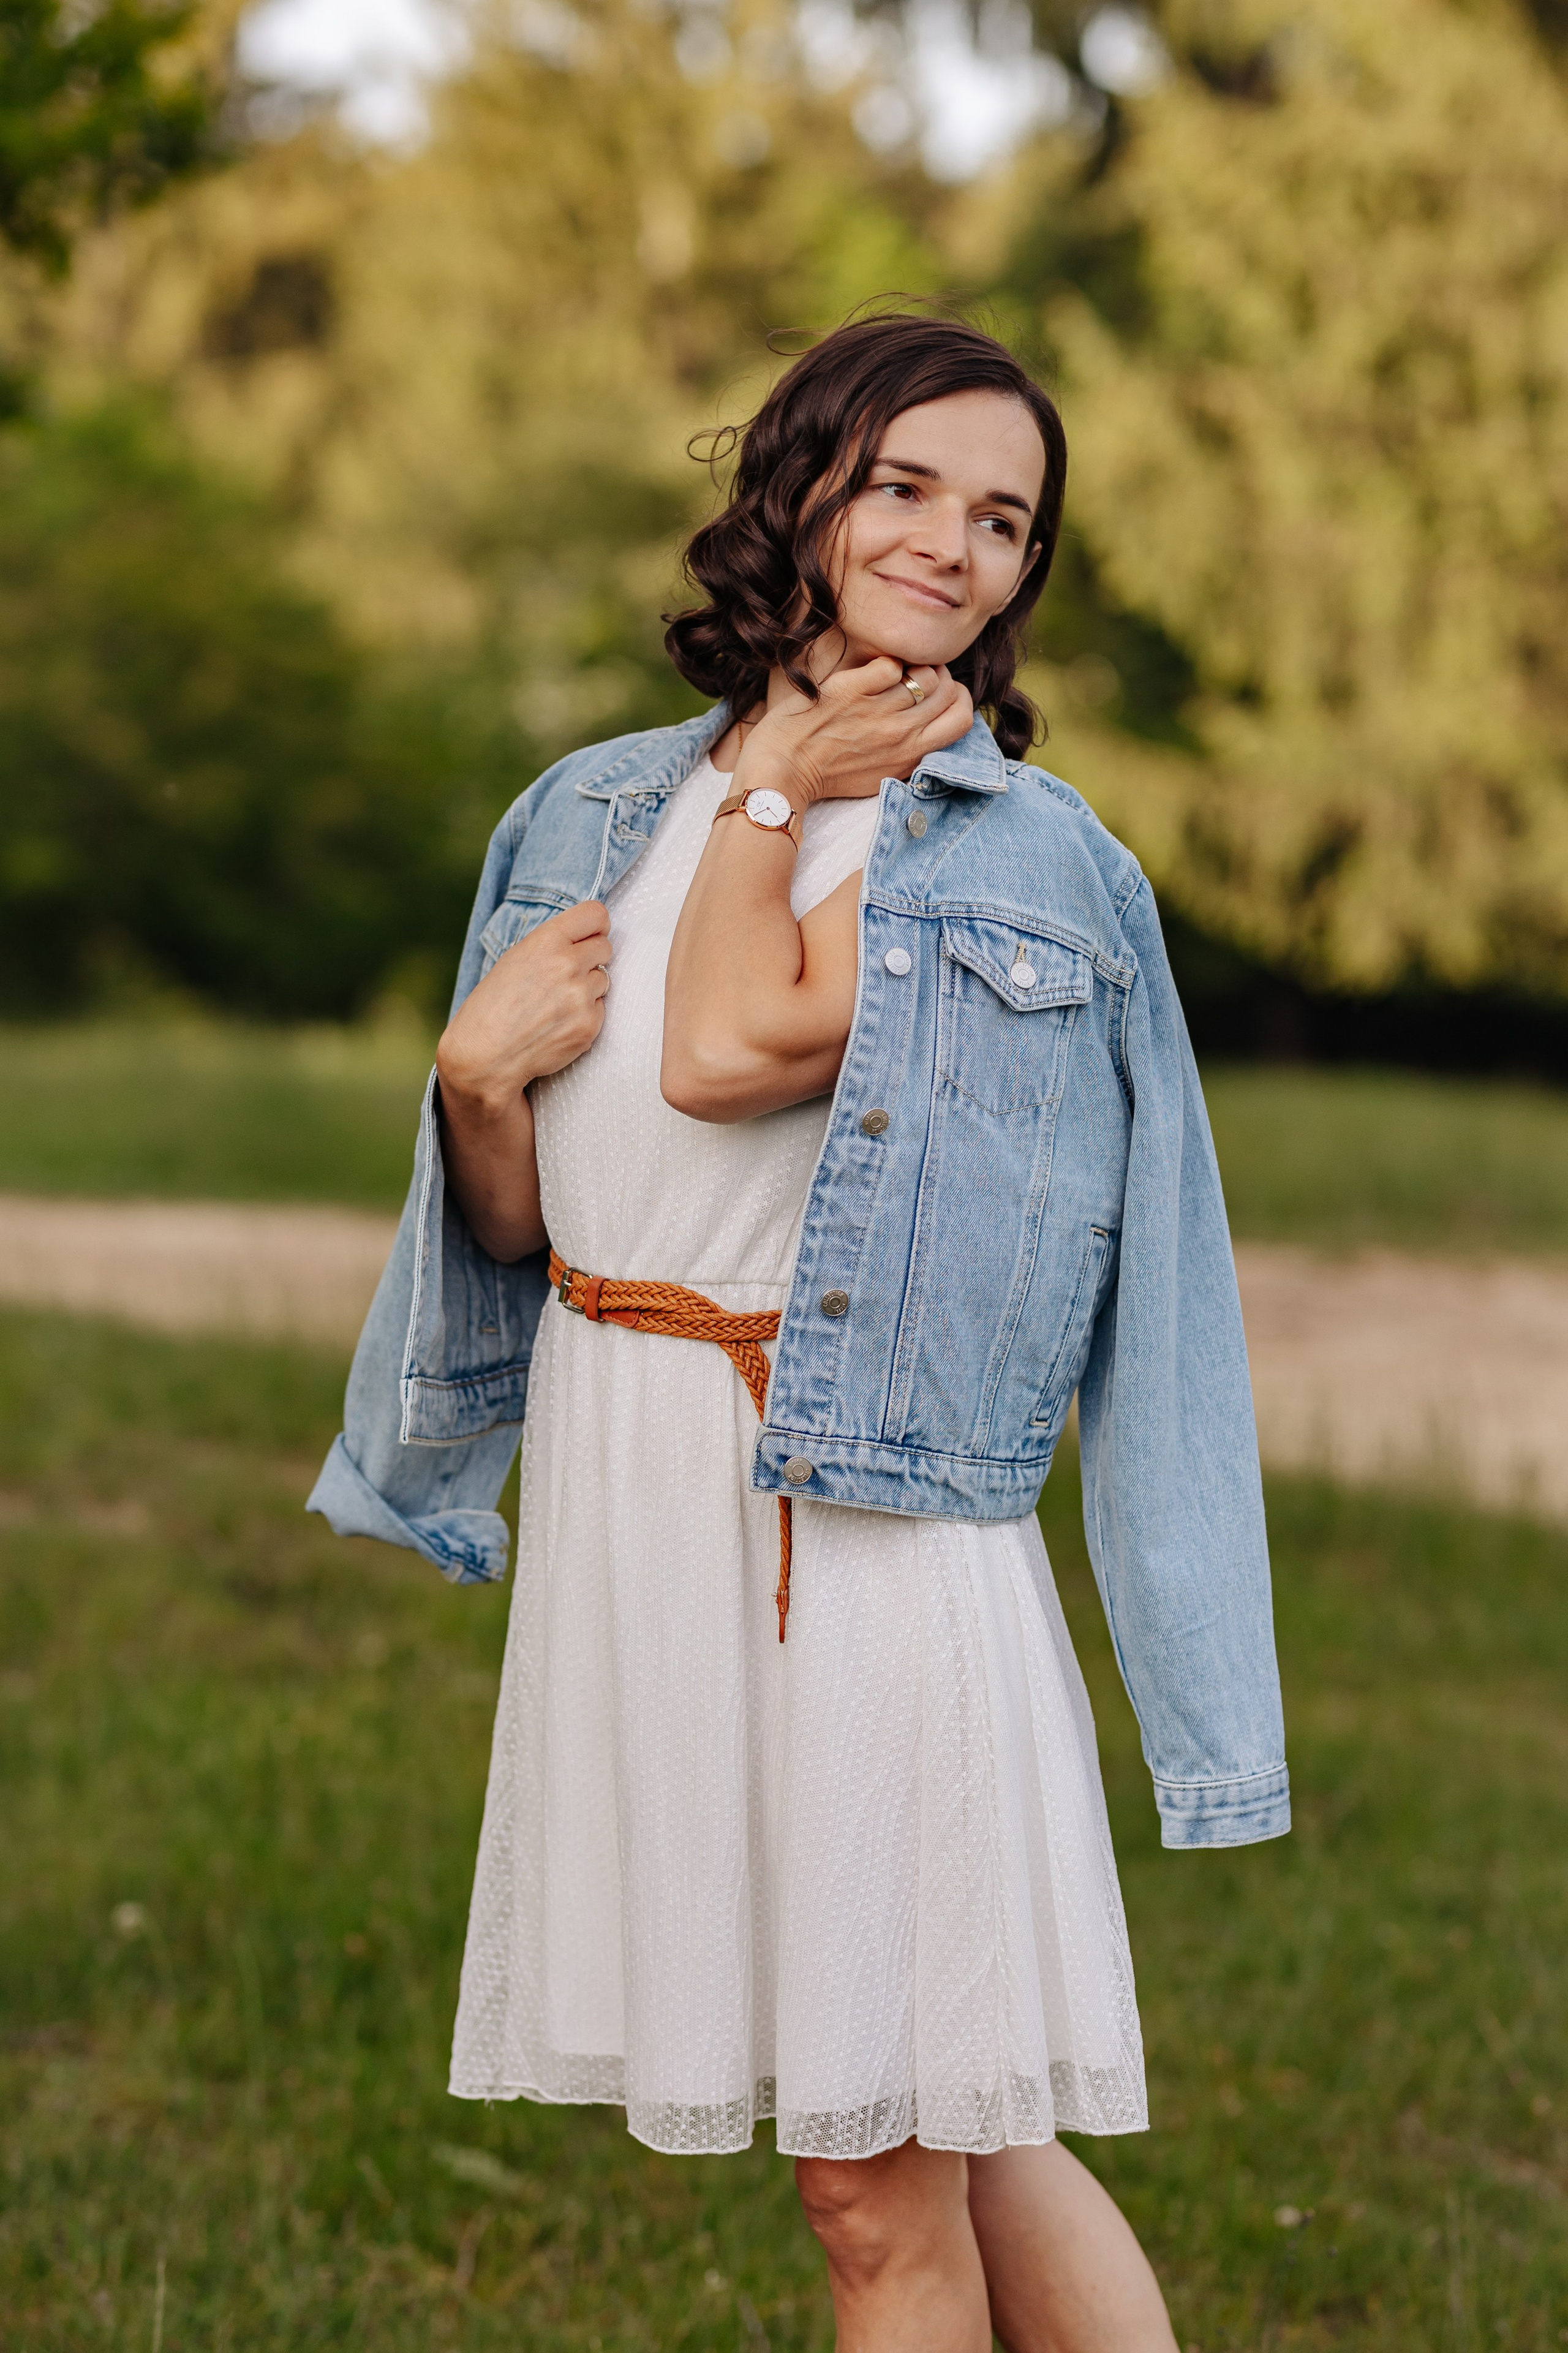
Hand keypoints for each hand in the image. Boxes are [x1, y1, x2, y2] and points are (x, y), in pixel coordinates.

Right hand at [436, 900, 611, 1115]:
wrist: (485, 1055)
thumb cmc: (494, 1005)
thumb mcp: (516, 959)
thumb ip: (553, 944)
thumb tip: (586, 938)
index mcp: (546, 941)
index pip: (596, 914)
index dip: (596, 925)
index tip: (592, 934)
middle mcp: (567, 965)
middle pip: (605, 947)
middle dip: (592, 958)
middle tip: (569, 973)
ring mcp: (581, 997)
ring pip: (604, 979)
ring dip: (588, 988)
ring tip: (557, 1002)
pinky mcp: (589, 1025)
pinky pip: (601, 1009)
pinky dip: (585, 1014)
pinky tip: (559, 1022)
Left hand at [734, 656, 972, 809]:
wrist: (781, 771)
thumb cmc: (826, 774)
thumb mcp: (879, 774)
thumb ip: (908, 752)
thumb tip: (928, 723)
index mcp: (910, 756)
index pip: (963, 719)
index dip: (957, 699)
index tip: (939, 695)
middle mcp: (901, 733)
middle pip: (949, 692)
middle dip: (940, 679)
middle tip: (917, 678)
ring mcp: (878, 710)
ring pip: (923, 674)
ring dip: (912, 668)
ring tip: (892, 676)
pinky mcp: (852, 689)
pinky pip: (890, 664)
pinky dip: (884, 664)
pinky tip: (867, 674)